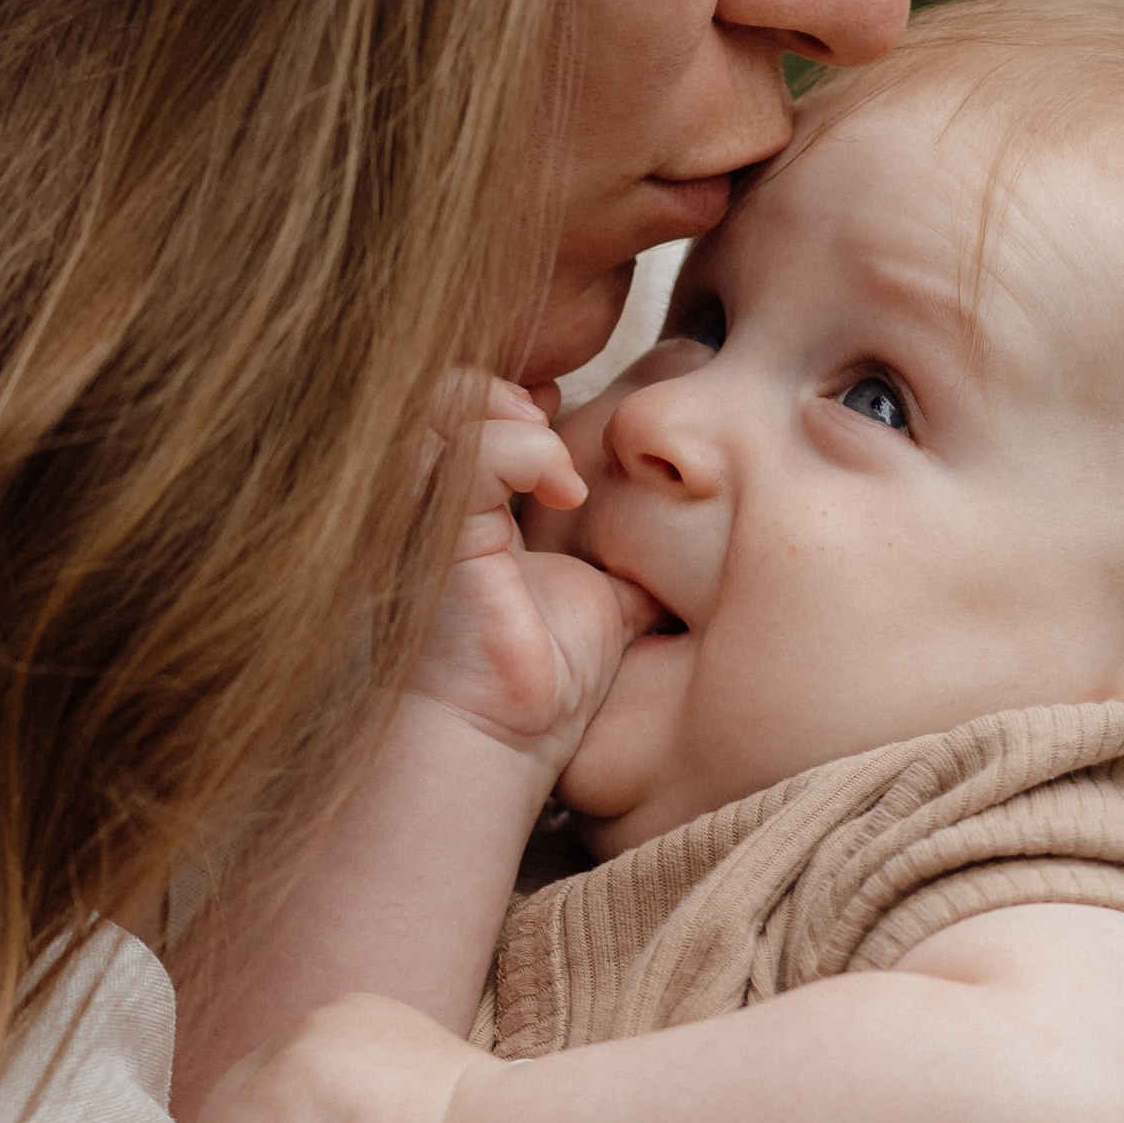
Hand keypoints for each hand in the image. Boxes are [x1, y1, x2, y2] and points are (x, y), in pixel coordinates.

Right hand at [412, 378, 650, 765]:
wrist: (505, 735)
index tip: (557, 405)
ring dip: (503, 409)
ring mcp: (426, 516)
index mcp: (462, 506)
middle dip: (497, 387)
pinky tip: (567, 489)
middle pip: (437, 393)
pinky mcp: (439, 538)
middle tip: (551, 411)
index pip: (462, 411)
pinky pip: (471, 458)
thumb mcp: (607, 594)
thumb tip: (697, 535)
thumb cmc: (546, 677)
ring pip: (442, 409)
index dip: (508, 393)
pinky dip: (523, 452)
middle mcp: (430, 502)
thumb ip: (630, 555)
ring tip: (553, 443)